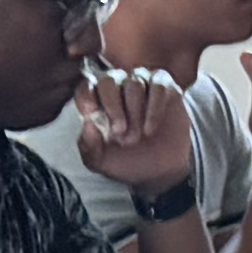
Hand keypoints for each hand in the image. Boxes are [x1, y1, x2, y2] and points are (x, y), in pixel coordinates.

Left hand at [71, 65, 194, 191]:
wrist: (159, 171)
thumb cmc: (126, 161)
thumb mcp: (100, 161)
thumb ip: (88, 145)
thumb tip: (87, 122)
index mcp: (97, 102)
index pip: (86, 87)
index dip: (86, 96)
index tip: (90, 113)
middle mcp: (118, 87)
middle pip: (109, 81)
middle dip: (113, 107)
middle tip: (119, 132)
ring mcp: (142, 84)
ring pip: (134, 83)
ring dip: (134, 112)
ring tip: (137, 137)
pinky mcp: (165, 87)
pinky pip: (158, 86)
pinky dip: (153, 108)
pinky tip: (149, 130)